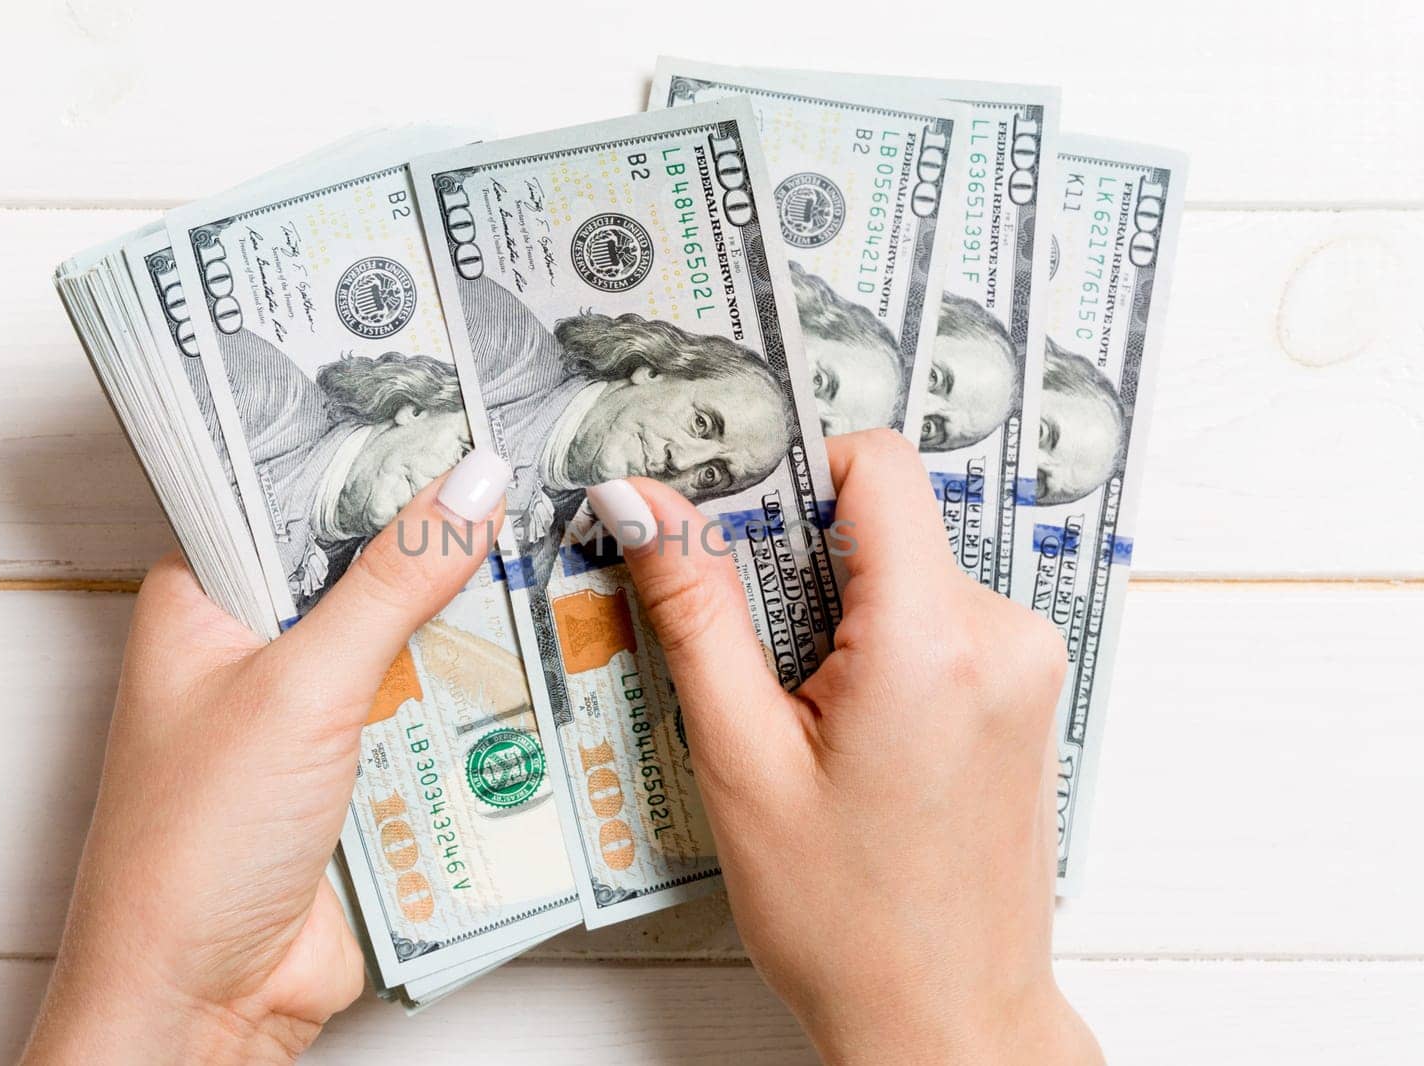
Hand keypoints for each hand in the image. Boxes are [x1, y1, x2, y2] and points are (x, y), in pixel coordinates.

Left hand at [22, 449, 511, 1064]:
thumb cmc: (193, 847)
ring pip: (408, 639)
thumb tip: (473, 484)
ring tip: (560, 549)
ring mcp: (311, 712)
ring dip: (470, 618)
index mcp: (204, 599)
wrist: (202, 1005)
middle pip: (364, 565)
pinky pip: (432, 711)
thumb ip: (393, 581)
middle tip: (532, 472)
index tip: (460, 407)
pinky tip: (546, 656)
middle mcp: (255, 647)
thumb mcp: (302, 686)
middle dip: (441, 537)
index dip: (373, 455)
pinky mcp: (361, 773)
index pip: (293, 493)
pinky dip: (480, 693)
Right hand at [586, 430, 1102, 1065]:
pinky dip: (877, 641)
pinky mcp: (1026, 691)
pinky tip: (841, 728)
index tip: (731, 525)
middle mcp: (1002, 633)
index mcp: (932, 638)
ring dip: (835, 610)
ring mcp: (1026, 664)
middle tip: (747, 651)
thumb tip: (642, 502)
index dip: (794, 473)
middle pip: (885, 518)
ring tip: (795, 713)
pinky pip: (938, 617)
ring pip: (906, 568)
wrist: (946, 1020)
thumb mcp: (742, 757)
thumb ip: (693, 609)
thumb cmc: (846, 918)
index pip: (876, 463)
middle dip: (799, 560)